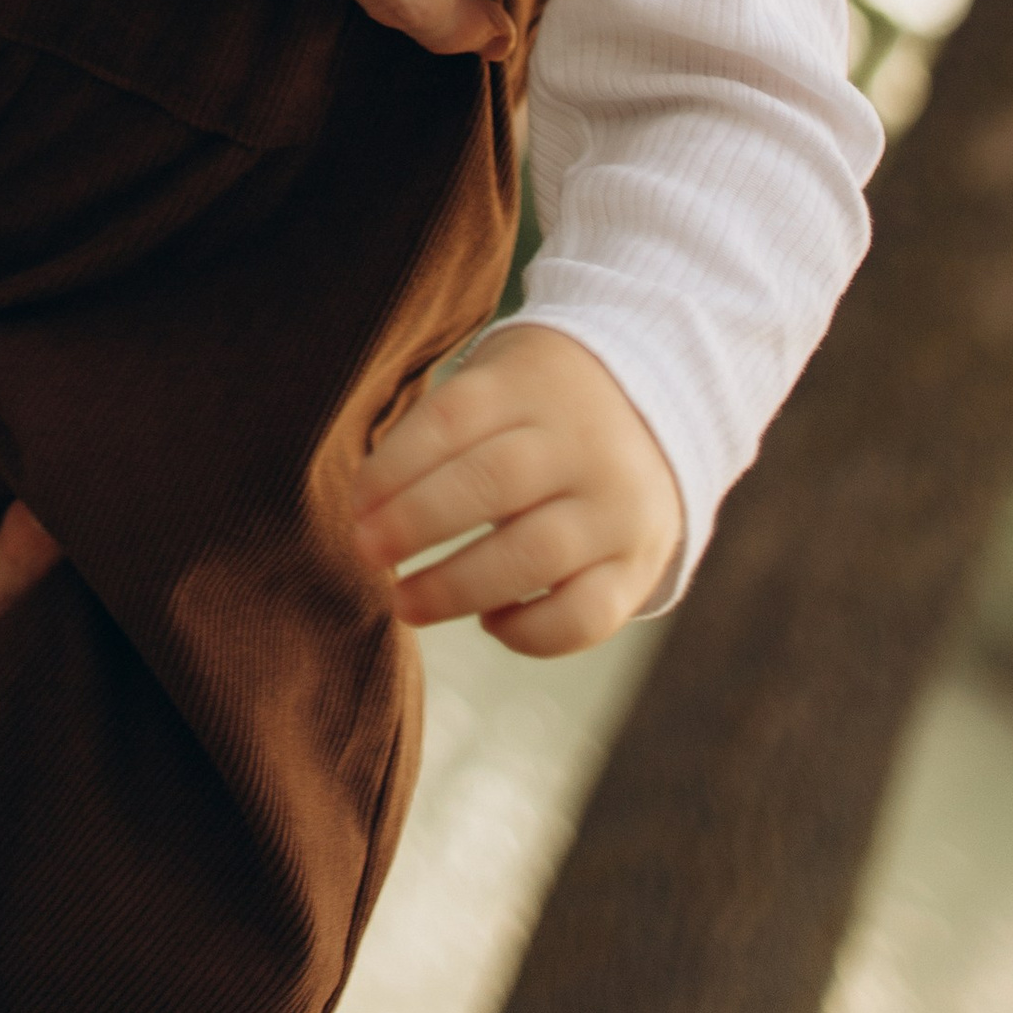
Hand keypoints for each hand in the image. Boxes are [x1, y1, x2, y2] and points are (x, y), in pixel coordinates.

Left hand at [349, 321, 683, 655]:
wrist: (657, 406)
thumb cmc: (537, 405)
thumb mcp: (497, 381)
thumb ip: (443, 432)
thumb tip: (369, 511)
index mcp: (532, 386)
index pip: (453, 418)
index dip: (395, 465)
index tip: (355, 504)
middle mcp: (581, 444)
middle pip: (491, 481)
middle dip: (416, 523)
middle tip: (365, 552)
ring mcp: (616, 508)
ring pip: (534, 554)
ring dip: (457, 587)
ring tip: (404, 603)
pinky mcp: (639, 566)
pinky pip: (585, 615)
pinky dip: (528, 632)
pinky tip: (488, 622)